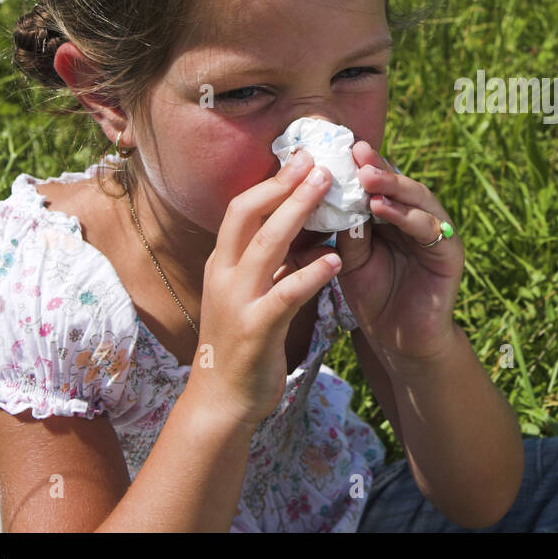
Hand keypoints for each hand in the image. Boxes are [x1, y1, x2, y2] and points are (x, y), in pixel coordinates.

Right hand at [190, 151, 341, 427]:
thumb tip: (311, 235)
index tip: (300, 157)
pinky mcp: (255, 329)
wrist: (221, 401)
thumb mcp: (255, 295)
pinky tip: (336, 259)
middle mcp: (224, 275)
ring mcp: (237, 301)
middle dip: (282, 184)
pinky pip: (285, 293)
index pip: (242, 208)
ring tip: (328, 188)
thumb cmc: (243, 344)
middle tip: (316, 159)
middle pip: (248, 214)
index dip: (271, 181)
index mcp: (223, 263)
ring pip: (266, 245)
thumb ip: (277, 265)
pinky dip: (310, 273)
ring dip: (298, 212)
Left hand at [331, 141, 464, 368]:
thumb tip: (327, 193)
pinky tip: (383, 209)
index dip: (360, 166)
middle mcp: (418, 218)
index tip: (336, 148)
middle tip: (356, 152)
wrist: (399, 342)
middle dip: (377, 168)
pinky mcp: (450, 253)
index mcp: (393, 216)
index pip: (378, 184)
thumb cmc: (374, 297)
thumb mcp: (351, 259)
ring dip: (393, 187)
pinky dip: (407, 216)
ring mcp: (437, 234)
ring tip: (366, 177)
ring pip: (419, 200)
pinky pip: (430, 229)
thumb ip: (347, 229)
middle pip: (400, 185)